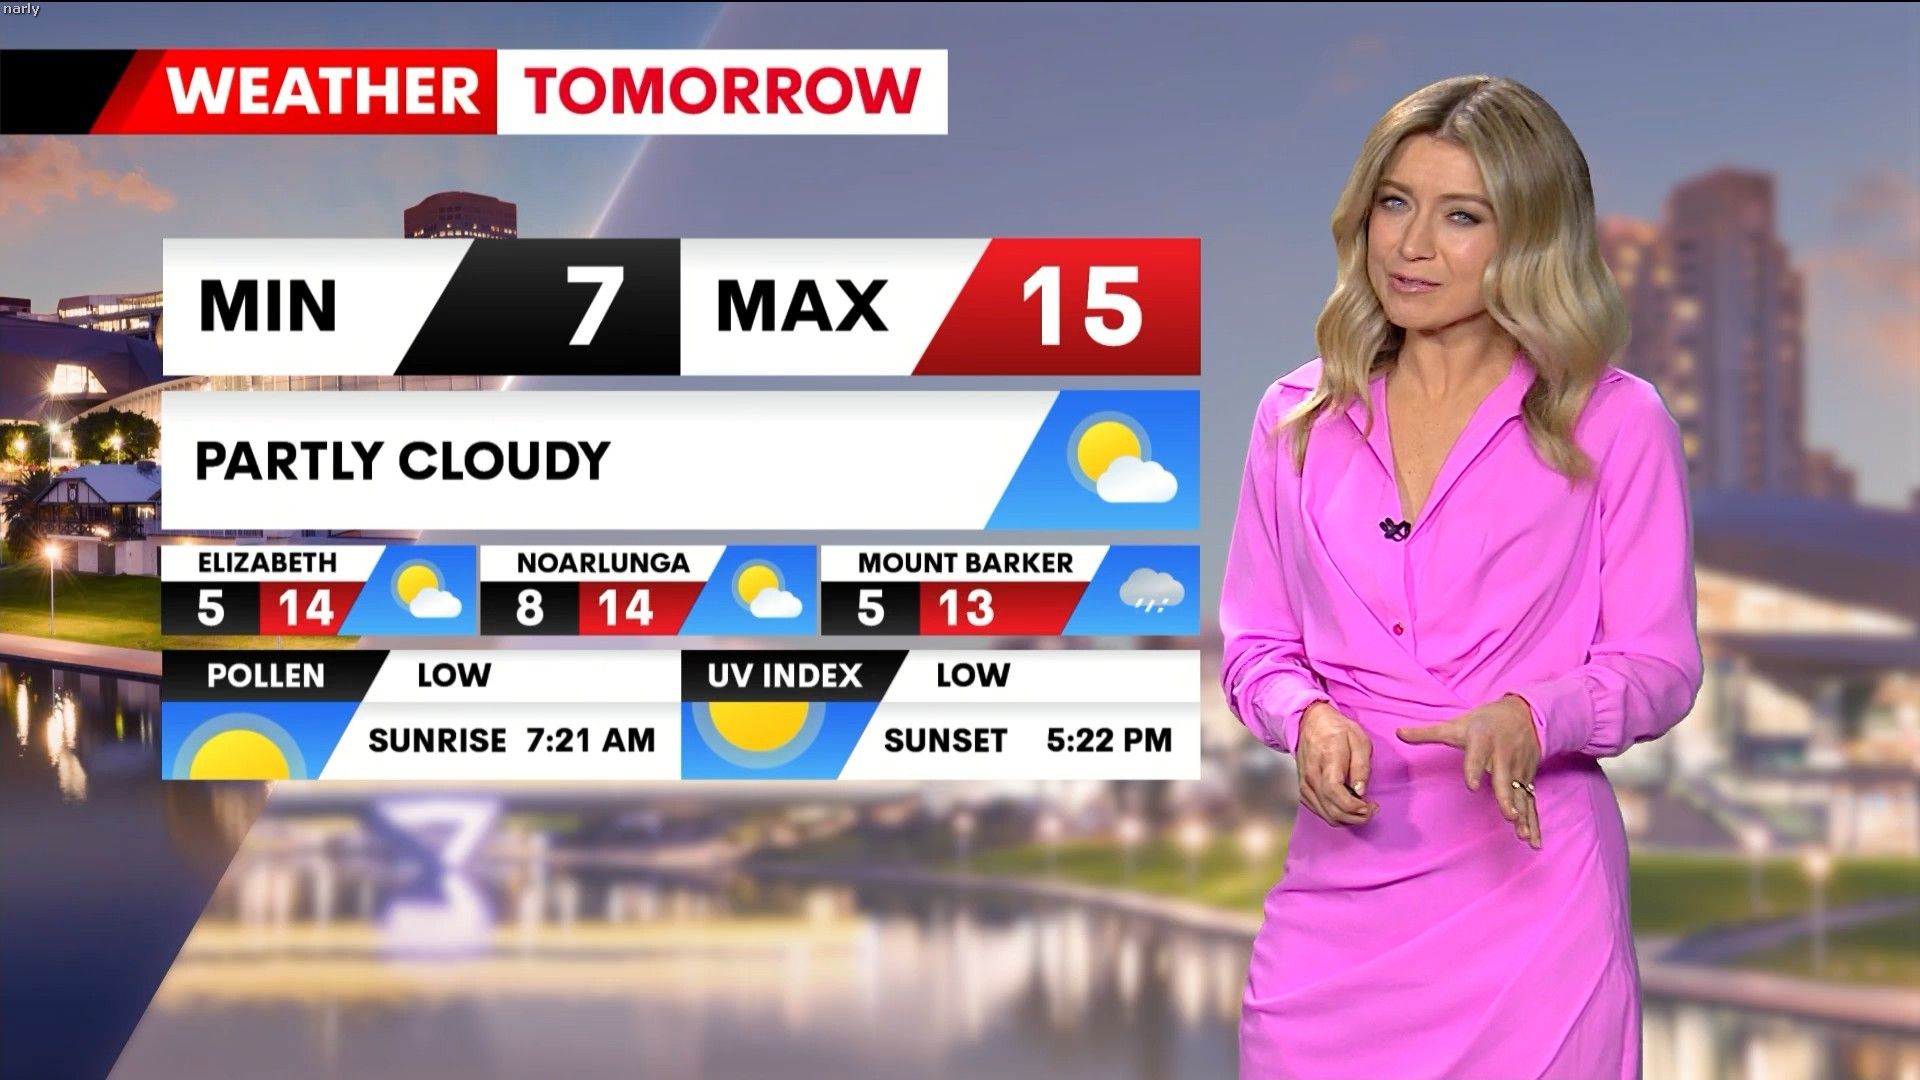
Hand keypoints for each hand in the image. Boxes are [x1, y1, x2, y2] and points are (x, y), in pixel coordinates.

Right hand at [1294, 701, 1378, 826]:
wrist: (1311, 723)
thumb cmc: (1337, 729)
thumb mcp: (1359, 740)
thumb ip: (1361, 767)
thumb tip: (1360, 791)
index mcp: (1327, 760)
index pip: (1335, 793)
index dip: (1354, 807)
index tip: (1370, 807)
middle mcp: (1312, 775)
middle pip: (1330, 809)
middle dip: (1354, 818)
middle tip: (1370, 811)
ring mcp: (1305, 783)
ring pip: (1324, 814)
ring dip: (1345, 819)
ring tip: (1361, 811)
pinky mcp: (1303, 788)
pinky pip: (1318, 810)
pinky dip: (1334, 815)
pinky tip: (1346, 809)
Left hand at [1395, 695, 1541, 848]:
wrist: (1523, 714)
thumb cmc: (1484, 722)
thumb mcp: (1456, 725)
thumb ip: (1427, 732)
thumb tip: (1397, 732)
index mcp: (1483, 742)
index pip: (1477, 756)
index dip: (1473, 769)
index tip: (1471, 785)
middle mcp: (1503, 757)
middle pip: (1504, 779)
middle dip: (1507, 798)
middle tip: (1509, 816)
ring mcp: (1518, 770)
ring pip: (1521, 795)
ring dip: (1523, 815)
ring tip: (1523, 835)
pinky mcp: (1528, 780)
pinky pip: (1531, 803)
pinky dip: (1534, 822)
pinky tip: (1534, 841)